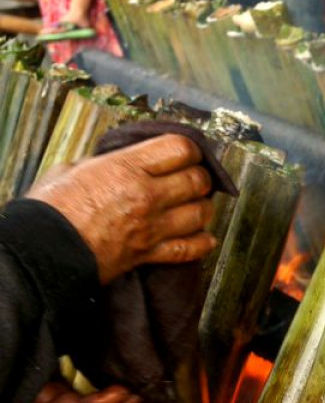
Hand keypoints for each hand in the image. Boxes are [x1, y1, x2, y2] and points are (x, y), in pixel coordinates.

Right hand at [27, 135, 217, 283]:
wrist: (43, 251)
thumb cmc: (50, 208)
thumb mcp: (74, 168)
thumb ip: (107, 163)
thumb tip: (120, 162)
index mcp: (127, 168)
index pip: (181, 149)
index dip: (190, 149)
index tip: (188, 153)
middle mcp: (146, 196)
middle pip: (197, 181)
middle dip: (201, 178)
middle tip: (195, 179)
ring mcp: (151, 227)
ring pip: (200, 214)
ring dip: (203, 208)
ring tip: (196, 205)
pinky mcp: (149, 254)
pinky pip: (189, 249)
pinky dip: (202, 243)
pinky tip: (204, 236)